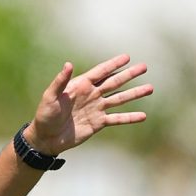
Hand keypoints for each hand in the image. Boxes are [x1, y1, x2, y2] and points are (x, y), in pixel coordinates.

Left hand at [24, 54, 152, 154]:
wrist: (46, 138)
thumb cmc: (45, 115)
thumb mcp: (50, 97)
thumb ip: (60, 81)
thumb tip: (68, 64)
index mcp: (80, 86)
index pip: (100, 72)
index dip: (113, 64)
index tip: (127, 57)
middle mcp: (91, 95)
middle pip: (114, 82)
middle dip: (129, 74)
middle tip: (144, 67)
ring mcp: (96, 109)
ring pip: (119, 99)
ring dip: (134, 94)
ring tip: (150, 88)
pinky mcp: (98, 123)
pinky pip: (117, 119)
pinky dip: (129, 117)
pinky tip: (143, 116)